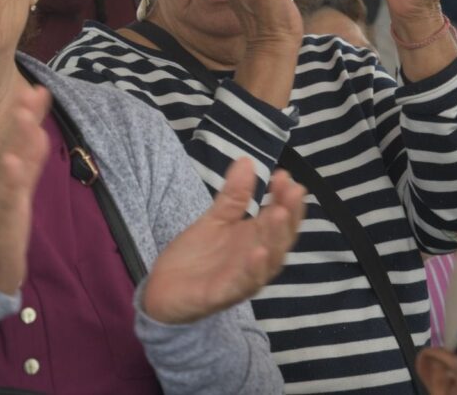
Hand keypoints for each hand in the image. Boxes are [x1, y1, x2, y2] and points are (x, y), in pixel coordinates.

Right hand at [0, 84, 51, 294]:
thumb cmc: (3, 216)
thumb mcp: (20, 184)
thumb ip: (30, 157)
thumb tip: (38, 127)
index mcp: (1, 169)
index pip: (15, 137)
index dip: (27, 114)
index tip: (40, 89)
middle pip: (8, 144)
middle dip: (19, 119)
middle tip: (30, 94)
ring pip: (6, 164)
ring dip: (15, 140)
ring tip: (24, 117)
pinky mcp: (0, 217)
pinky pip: (5, 196)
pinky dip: (9, 178)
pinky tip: (13, 162)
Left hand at [143, 159, 305, 324]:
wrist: (164, 290)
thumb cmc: (197, 256)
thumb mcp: (215, 219)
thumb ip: (234, 195)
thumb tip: (247, 160)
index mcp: (256, 241)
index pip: (279, 218)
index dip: (286, 198)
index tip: (285, 175)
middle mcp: (256, 261)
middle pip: (281, 239)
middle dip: (288, 215)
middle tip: (292, 190)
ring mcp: (242, 279)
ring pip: (269, 262)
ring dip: (276, 238)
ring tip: (279, 214)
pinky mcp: (223, 295)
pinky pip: (243, 284)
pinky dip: (253, 270)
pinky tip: (258, 252)